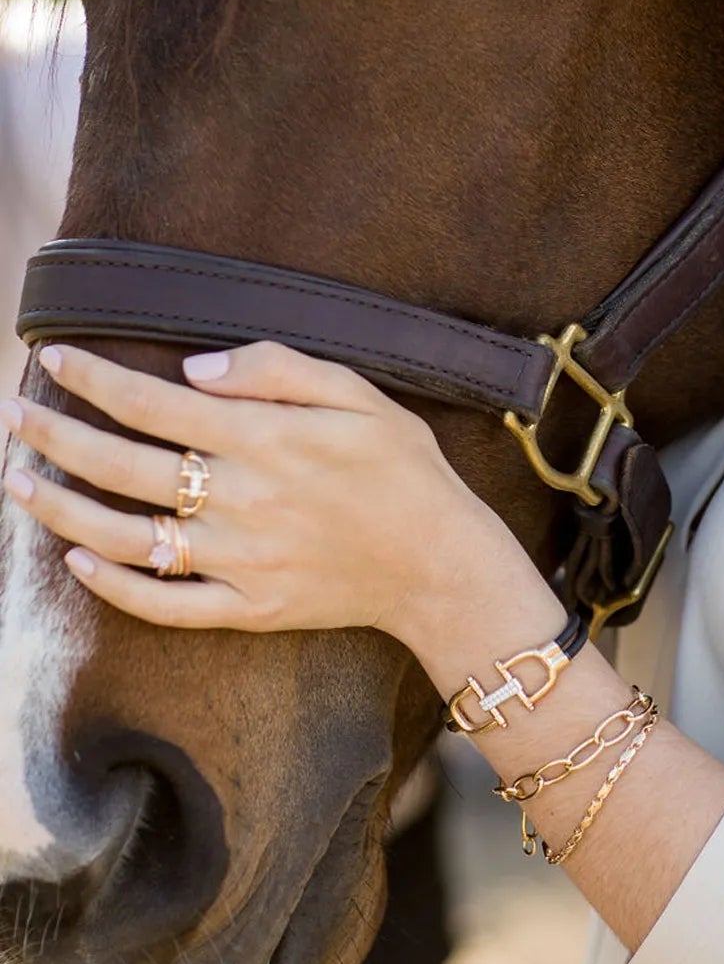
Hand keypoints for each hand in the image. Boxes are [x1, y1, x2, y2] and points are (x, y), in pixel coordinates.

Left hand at [0, 341, 551, 661]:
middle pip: (123, 465)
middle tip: (14, 414)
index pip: (154, 403)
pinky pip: (163, 602)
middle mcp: (239, 499)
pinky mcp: (245, 607)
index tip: (52, 356)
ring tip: (19, 482)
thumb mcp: (359, 393)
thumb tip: (196, 369)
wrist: (441, 564)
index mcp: (264, 439)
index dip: (95, 378)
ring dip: (62, 508)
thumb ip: (277, 370)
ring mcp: (237, 559)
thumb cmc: (405, 469)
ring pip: (126, 537)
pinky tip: (77, 558)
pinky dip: (113, 584)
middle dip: (56, 435)